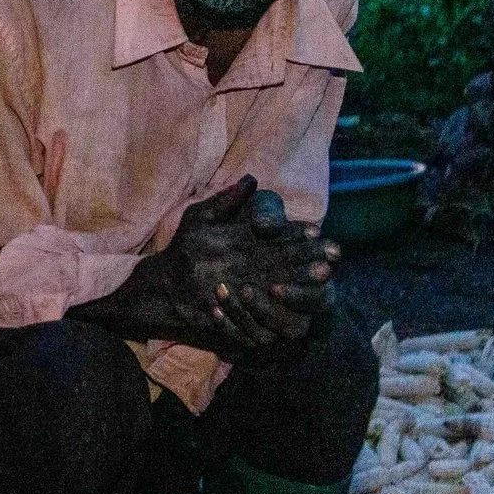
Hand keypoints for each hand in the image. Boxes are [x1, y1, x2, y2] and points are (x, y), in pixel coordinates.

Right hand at [158, 176, 338, 350]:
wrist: (160, 288)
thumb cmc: (185, 248)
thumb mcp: (198, 216)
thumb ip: (226, 201)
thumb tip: (252, 179)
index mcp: (218, 241)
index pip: (260, 236)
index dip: (290, 234)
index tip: (317, 231)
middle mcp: (219, 265)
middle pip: (268, 262)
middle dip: (302, 260)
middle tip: (333, 256)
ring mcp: (219, 292)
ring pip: (265, 288)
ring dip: (297, 283)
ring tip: (324, 278)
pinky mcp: (220, 314)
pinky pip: (252, 314)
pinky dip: (276, 311)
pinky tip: (300, 309)